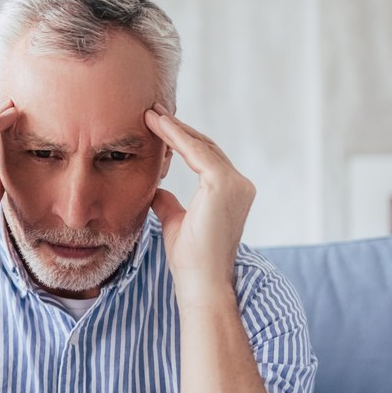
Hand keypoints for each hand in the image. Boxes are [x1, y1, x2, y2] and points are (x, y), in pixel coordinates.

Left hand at [144, 104, 255, 288]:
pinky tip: (157, 125)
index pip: (204, 158)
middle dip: (177, 128)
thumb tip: (156, 189)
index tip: (157, 125)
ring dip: (174, 128)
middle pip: (205, 148)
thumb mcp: (175, 222)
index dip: (181, 140)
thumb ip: (168, 202)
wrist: (200, 282)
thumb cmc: (189, 259)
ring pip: (200, 146)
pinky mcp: (224, 185)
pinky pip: (196, 152)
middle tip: (152, 110)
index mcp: (232, 193)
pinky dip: (176, 137)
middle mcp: (240, 185)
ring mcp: (236, 184)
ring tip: (150, 113)